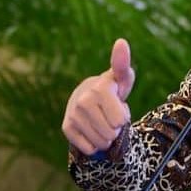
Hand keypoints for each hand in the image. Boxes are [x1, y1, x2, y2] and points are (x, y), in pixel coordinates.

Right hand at [62, 38, 134, 154]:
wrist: (86, 99)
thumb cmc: (111, 91)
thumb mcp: (122, 80)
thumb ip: (123, 65)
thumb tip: (121, 41)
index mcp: (100, 88)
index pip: (120, 120)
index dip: (123, 119)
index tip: (118, 110)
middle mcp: (84, 100)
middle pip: (112, 133)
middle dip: (116, 129)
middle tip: (110, 117)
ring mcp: (73, 114)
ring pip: (101, 142)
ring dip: (106, 138)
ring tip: (102, 123)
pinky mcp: (67, 127)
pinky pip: (88, 148)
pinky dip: (94, 145)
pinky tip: (92, 132)